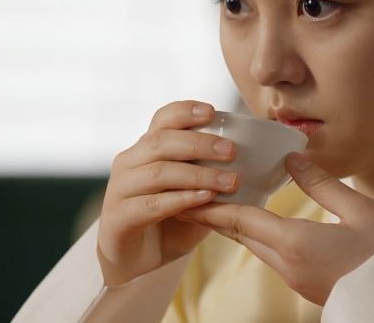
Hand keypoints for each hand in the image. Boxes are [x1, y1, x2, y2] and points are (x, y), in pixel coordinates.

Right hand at [96, 101, 241, 286]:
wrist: (135, 261)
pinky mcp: (117, 217)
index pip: (162, 119)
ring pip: (159, 172)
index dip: (185, 111)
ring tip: (230, 181)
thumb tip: (256, 160)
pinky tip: (205, 200)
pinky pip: (151, 204)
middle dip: (199, 143)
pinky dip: (181, 200)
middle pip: (161, 141)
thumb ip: (210, 174)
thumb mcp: (193, 192)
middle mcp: (129, 163)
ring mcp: (119, 189)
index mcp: (146, 149)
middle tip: (232, 151)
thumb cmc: (169, 222)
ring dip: (198, 175)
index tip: (212, 111)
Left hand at [176, 152, 373, 304]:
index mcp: (296, 244)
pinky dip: (256, 236)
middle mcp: (288, 265)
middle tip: (196, 192)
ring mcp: (296, 279)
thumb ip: (322, 184)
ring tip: (222, 201)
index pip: (241, 219)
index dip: (213, 204)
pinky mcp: (306, 284)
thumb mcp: (362, 211)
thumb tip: (293, 159)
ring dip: (236, 225)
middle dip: (216, 214)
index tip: (189, 191)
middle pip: (241, 235)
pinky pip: (270, 255)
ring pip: (255, 246)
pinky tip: (259, 221)